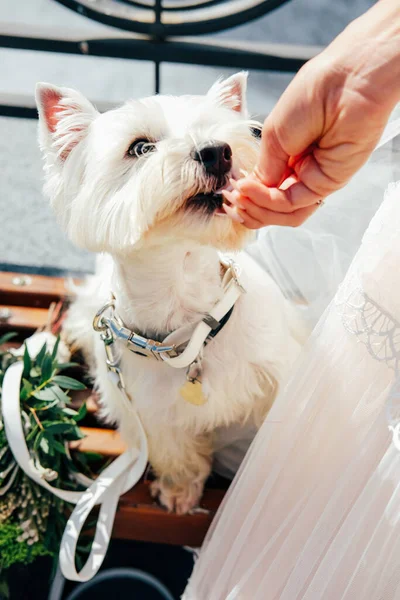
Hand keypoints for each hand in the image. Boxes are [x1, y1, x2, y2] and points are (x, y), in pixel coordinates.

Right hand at [223, 0, 399, 228]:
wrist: (346, 82)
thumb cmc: (312, 94)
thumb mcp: (273, 134)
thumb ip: (264, 169)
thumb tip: (249, 193)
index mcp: (288, 155)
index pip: (265, 188)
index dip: (245, 196)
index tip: (227, 194)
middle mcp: (301, 170)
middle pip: (272, 206)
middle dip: (248, 208)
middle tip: (231, 202)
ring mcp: (314, 178)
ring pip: (283, 212)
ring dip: (258, 211)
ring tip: (240, 199)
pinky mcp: (328, 184)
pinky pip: (295, 204)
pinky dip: (270, 203)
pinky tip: (252, 190)